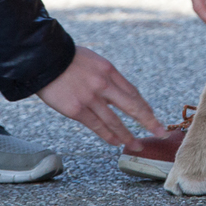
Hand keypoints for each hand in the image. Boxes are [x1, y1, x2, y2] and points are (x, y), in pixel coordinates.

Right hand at [37, 46, 163, 152]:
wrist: (44, 59)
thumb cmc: (68, 59)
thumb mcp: (94, 61)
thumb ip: (106, 77)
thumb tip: (119, 93)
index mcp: (109, 70)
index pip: (133, 92)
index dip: (145, 107)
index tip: (154, 117)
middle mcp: (103, 85)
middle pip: (132, 106)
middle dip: (149, 122)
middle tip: (162, 133)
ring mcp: (90, 98)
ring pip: (115, 121)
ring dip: (128, 136)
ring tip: (137, 145)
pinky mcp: (76, 110)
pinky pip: (97, 126)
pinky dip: (108, 135)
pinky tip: (116, 142)